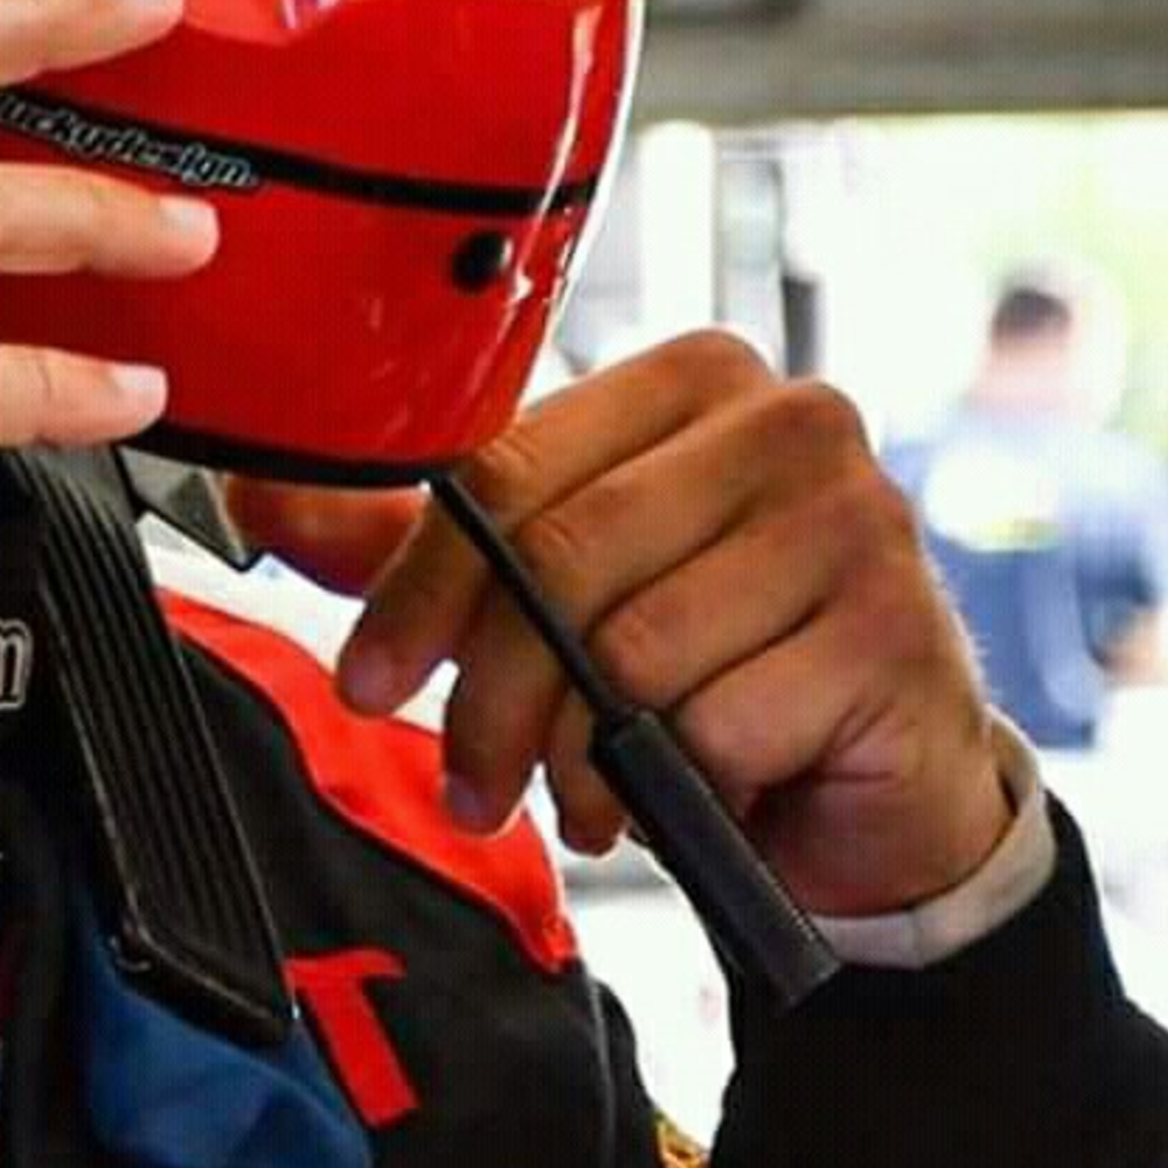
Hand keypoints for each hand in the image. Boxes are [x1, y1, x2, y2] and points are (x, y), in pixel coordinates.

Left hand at [232, 333, 1013, 919]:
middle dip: (488, 692)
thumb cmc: (712, 658)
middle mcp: (787, 422)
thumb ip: (416, 540)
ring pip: (634, 648)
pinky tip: (688, 789)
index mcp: (691, 377)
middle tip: (470, 774)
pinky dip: (678, 780)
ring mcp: (858, 519)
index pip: (505, 470)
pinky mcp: (897, 631)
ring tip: (586, 788)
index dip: (419, 586)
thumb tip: (270, 498)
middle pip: (559, 560)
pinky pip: (721, 719)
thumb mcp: (550, 592)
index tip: (371, 673)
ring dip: (580, 753)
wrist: (878, 774)